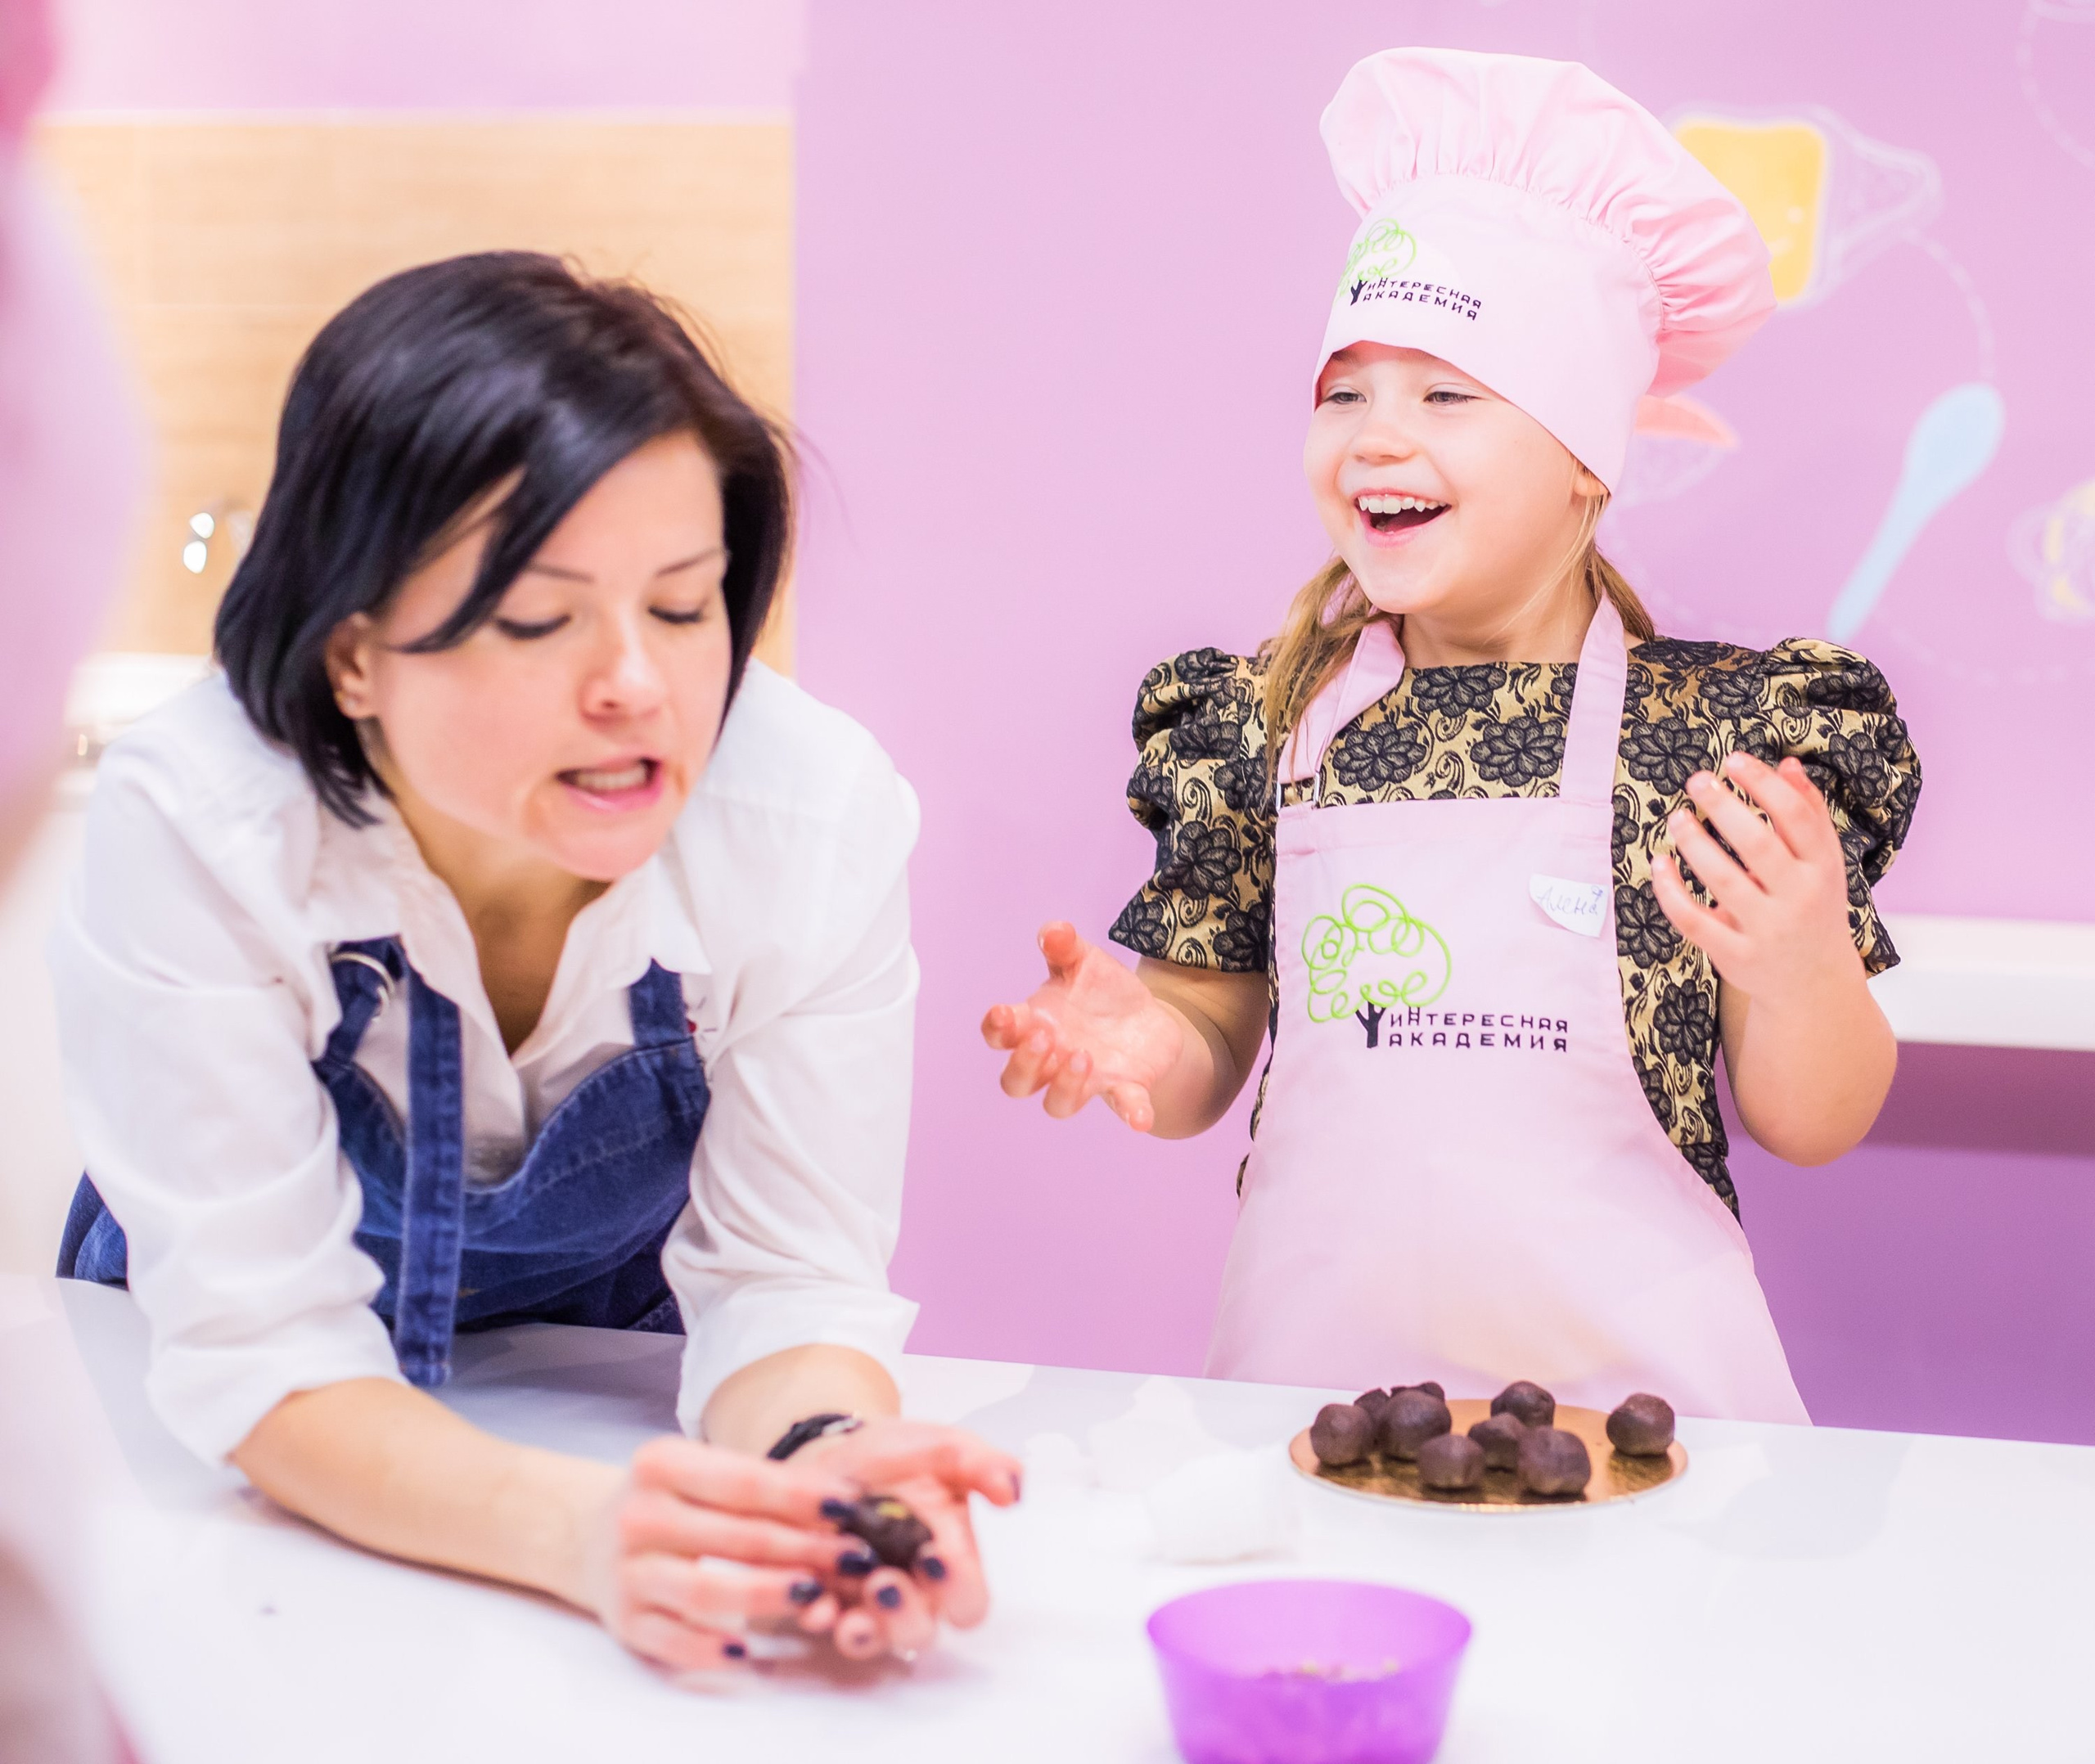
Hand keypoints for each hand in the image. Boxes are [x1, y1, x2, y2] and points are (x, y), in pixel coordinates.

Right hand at [586, 1436, 868, 1672]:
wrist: (591, 1538)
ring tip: (816, 1596)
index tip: (853, 1509)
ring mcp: (626, 1572)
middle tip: (856, 1558)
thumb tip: (848, 1503)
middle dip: (803, 1548)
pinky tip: (753, 1649)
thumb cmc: (673, 1501)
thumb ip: (765, 1486)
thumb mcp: (705, 1474)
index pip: (745, 1482)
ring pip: (706, 1591)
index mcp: (660, 1463)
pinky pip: (673, 1642)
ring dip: (768, 1594)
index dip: (803, 1497)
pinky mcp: (624, 1622)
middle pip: (735, 1536)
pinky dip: (714, 1649)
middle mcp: (637, 1515)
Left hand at [794, 1417, 1023, 1661]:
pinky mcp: (823, 1596)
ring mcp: (865, 1600)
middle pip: (920, 1634)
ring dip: (863, 1629)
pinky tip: (811, 1596)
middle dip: (903, 1617)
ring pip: (872, 1640)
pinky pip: (821, 1622)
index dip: (958, 1592)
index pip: (969, 1602)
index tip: (937, 1556)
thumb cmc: (901, 1456)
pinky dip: (816, 1615)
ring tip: (848, 1605)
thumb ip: (981, 1465)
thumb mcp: (945, 1447)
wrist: (838, 1450)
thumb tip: (1012, 1491)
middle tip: (883, 1581)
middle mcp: (912, 1592)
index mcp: (950, 1562)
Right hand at [980, 921, 1185, 1130]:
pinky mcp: (1124, 1088)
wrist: (1144, 1018)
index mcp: (1035, 1024)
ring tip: (1083, 1056)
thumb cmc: (1100, 991)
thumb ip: (1065, 946)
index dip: (995, 1029)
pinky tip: (1141, 1117)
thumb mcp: (1084, 961)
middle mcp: (1052, 1060)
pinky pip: (1125, 1107)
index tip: (1004, 1012)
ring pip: (1057, 1105)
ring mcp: (1087, 1079)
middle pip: (1015, 1082)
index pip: (999, 1036)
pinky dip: (1133, 1113)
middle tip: (1048, 1036)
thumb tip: (1053, 932)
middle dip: (1024, 1063)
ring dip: (1065, 1086)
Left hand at [1651, 750, 1862, 1004]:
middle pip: (1758, 845)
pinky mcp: (1735, 956)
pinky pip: (1694, 920)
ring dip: (1694, 843)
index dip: (1764, 784)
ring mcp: (1767, 930)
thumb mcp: (1823, 863)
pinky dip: (1671, 891)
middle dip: (1725, 807)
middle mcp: (1799, 898)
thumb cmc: (1813, 907)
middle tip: (1696, 780)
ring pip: (1723, 879)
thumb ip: (1807, 813)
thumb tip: (1787, 763)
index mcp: (1823, 869)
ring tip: (1677, 817)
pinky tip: (1660, 862)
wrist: (1814, 984)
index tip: (1733, 760)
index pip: (1796, 817)